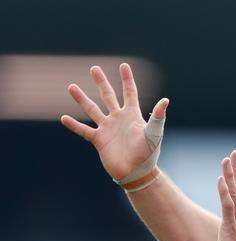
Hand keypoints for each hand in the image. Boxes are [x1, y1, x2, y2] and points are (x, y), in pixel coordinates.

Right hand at [61, 63, 168, 181]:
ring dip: (81, 99)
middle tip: (94, 68)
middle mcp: (118, 119)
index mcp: (132, 115)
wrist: (136, 174)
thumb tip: (165, 100)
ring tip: (71, 87)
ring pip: (92, 109)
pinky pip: (84, 130)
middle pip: (108, 96)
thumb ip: (158, 117)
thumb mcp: (154, 134)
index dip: (127, 80)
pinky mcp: (99, 140)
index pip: (129, 93)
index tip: (124, 66)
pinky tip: (64, 118)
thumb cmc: (148, 155)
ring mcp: (108, 129)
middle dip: (102, 82)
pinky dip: (74, 125)